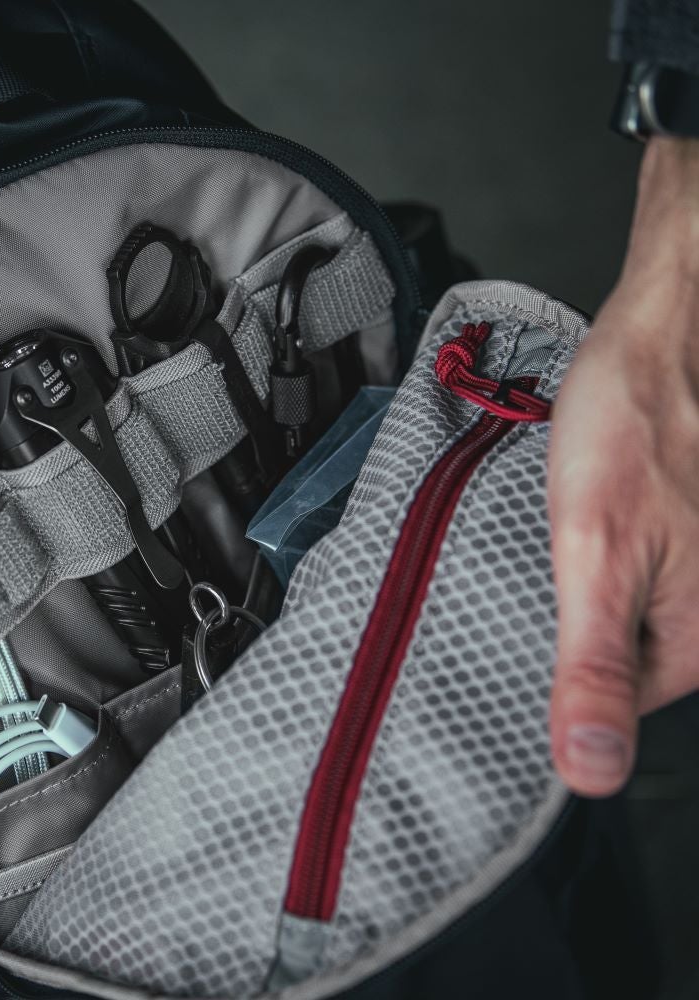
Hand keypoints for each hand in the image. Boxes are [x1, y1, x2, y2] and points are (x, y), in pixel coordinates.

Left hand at [549, 136, 698, 795]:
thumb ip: (592, 663)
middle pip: (623, 665)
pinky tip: (568, 542)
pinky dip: (593, 569)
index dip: (558, 691)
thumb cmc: (627, 436)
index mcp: (695, 637)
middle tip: (514, 602)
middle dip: (568, 641)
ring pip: (626, 622)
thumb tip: (592, 771)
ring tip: (537, 567)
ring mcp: (698, 574)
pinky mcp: (680, 543)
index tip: (503, 667)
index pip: (615, 709)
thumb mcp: (593, 555)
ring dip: (577, 602)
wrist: (655, 348)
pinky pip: (631, 581)